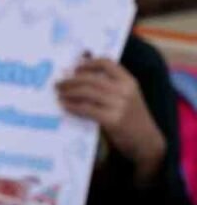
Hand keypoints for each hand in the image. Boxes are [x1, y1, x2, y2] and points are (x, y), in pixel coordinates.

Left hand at [55, 56, 165, 182]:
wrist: (146, 140)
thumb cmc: (132, 118)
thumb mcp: (127, 97)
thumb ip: (111, 87)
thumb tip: (80, 77)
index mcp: (129, 81)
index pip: (107, 63)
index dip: (88, 63)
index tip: (75, 68)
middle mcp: (125, 90)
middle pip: (91, 78)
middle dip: (71, 80)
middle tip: (58, 83)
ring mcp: (119, 105)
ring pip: (86, 92)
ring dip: (68, 92)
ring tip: (59, 94)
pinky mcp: (112, 120)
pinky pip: (86, 109)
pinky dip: (72, 106)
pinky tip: (65, 106)